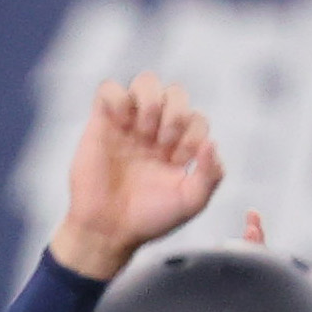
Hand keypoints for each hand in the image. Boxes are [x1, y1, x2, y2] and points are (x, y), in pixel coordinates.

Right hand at [50, 75, 221, 280]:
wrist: (107, 231)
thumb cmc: (148, 219)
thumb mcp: (191, 202)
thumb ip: (211, 175)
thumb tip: (211, 143)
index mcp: (177, 145)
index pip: (196, 117)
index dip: (193, 134)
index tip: (178, 162)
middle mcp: (155, 130)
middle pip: (175, 92)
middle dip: (175, 114)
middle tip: (163, 143)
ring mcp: (128, 125)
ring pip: (145, 81)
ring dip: (151, 101)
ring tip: (143, 130)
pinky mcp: (100, 123)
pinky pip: (108, 88)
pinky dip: (118, 97)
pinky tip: (120, 123)